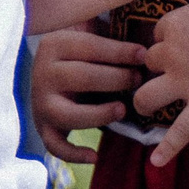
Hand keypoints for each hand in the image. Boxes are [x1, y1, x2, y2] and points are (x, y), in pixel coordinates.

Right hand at [28, 26, 148, 162]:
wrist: (49, 73)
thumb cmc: (83, 52)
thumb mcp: (91, 33)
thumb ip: (112, 32)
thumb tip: (148, 40)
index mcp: (54, 44)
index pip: (89, 47)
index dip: (119, 52)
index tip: (144, 55)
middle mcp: (43, 73)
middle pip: (81, 77)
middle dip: (115, 79)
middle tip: (138, 80)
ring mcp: (40, 102)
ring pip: (67, 114)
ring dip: (98, 114)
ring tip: (123, 110)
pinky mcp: (43, 127)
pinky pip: (55, 145)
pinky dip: (73, 154)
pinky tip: (94, 156)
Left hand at [132, 0, 188, 166]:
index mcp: (174, 25)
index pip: (155, 37)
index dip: (165, 43)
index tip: (178, 46)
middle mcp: (172, 56)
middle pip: (149, 66)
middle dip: (156, 70)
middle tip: (168, 75)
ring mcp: (185, 84)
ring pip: (147, 97)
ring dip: (145, 102)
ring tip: (147, 108)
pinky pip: (179, 132)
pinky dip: (166, 149)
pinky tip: (155, 164)